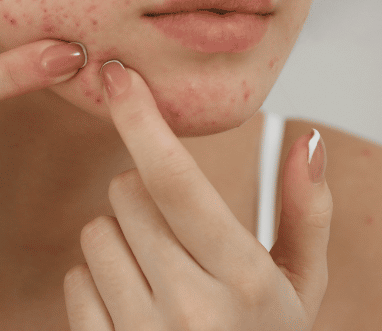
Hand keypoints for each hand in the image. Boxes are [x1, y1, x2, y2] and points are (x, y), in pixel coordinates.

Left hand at [64, 61, 331, 330]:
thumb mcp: (300, 286)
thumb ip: (305, 212)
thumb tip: (305, 139)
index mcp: (243, 278)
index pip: (174, 179)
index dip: (140, 119)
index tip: (115, 74)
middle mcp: (191, 307)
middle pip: (125, 194)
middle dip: (143, 197)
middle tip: (175, 235)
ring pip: (96, 231)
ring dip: (120, 239)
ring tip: (159, 275)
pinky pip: (76, 280)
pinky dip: (97, 281)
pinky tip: (134, 305)